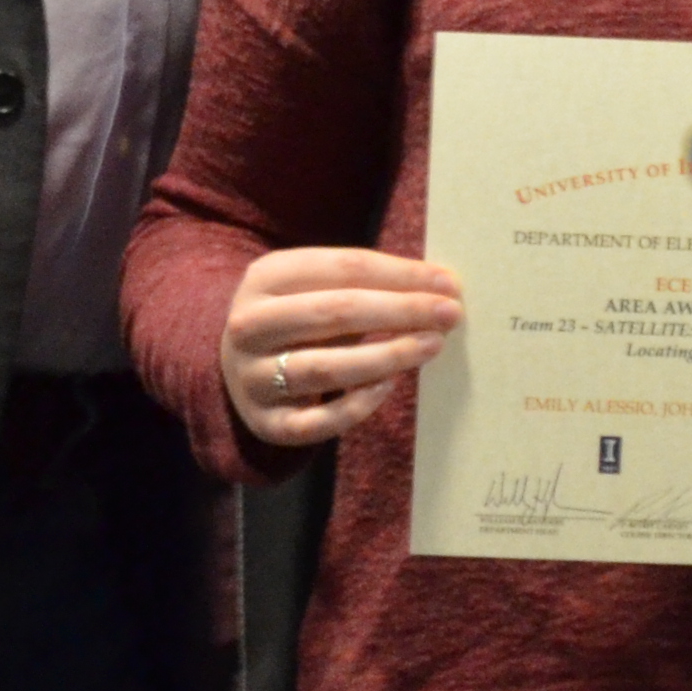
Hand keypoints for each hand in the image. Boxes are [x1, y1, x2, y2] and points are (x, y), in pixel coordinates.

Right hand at [223, 246, 462, 447]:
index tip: (449, 283)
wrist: (240, 364)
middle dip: (401, 311)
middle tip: (451, 314)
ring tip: (432, 345)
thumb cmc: (301, 316)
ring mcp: (252, 377)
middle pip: (335, 313)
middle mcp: (250, 325)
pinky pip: (316, 422)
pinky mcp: (265, 422)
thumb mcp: (318, 285)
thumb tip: (442, 287)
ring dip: (387, 356)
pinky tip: (389, 385)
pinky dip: (357, 406)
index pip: (344, 268)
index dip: (401, 275)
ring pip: (325, 368)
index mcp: (266, 277)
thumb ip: (368, 282)